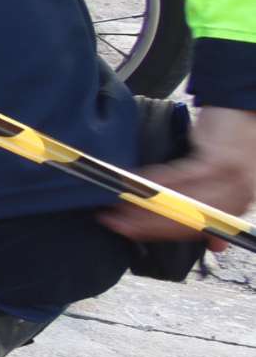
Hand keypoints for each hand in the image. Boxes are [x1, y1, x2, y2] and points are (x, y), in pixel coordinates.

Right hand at [105, 104, 255, 242]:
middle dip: (147, 223)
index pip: (194, 230)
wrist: (241, 111)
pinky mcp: (218, 160)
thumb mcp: (229, 182)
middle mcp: (238, 197)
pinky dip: (156, 180)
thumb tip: (215, 245)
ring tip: (119, 204)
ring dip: (146, 204)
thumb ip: (219, 212)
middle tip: (116, 222)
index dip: (160, 233)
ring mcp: (230, 180)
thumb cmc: (232, 145)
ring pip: (181, 201)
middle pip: (186, 219)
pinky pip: (180, 176)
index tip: (130, 232)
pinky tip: (136, 182)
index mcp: (239, 207)